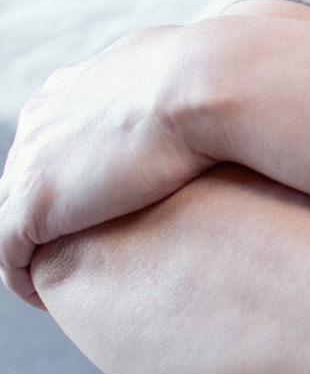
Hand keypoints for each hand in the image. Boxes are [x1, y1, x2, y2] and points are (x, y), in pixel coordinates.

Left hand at [1, 26, 214, 306]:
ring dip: (32, 248)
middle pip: (25, 174)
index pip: (55, 137)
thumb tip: (223, 97)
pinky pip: (7, 253)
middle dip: (48, 211)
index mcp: (77, 85)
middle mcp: (44, 117)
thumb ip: (184, 91)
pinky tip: (48, 299)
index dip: (74, 175)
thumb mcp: (195, 73)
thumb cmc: (225, 76)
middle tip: (81, 245)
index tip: (100, 202)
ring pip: (8, 215)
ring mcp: (33, 159)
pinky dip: (21, 278)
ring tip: (62, 281)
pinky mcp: (34, 203)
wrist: (213, 81)